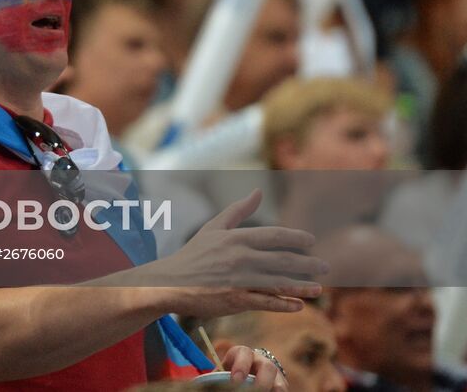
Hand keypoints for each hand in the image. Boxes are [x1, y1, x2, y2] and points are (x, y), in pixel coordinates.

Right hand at [154, 191, 325, 319]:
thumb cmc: (194, 255)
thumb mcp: (213, 228)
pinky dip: (284, 304)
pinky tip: (298, 305)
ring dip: (302, 287)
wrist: (170, 283)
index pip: (273, 236)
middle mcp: (239, 258)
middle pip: (282, 260)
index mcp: (235, 238)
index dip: (295, 237)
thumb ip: (238, 210)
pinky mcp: (235, 300)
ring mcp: (238, 280)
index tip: (311, 240)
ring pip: (278, 283)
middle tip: (325, 267)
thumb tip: (258, 191)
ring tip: (319, 289)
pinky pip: (266, 302)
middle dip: (307, 264)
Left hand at [219, 344, 288, 389]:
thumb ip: (218, 376)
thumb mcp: (224, 370)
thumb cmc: (231, 371)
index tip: (235, 380)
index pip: (244, 353)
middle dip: (261, 382)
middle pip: (268, 367)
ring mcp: (275, 374)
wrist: (250, 370)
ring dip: (273, 391)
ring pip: (280, 383)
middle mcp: (262, 361)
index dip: (241, 366)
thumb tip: (209, 385)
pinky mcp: (282, 386)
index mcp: (244, 353)